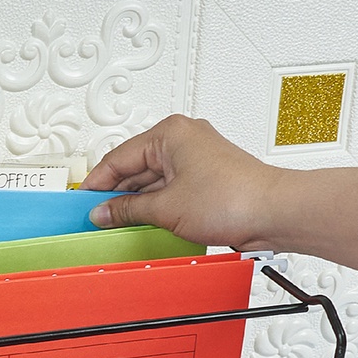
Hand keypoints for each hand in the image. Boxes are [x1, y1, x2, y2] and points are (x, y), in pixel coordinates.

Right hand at [81, 115, 277, 251]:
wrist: (274, 213)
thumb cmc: (233, 198)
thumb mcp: (164, 207)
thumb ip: (126, 209)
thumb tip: (102, 212)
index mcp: (169, 133)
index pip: (118, 158)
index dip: (97, 184)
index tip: (82, 204)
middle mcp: (183, 139)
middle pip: (133, 168)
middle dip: (115, 194)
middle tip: (95, 217)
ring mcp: (195, 159)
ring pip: (150, 180)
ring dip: (134, 203)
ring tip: (117, 223)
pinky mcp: (204, 178)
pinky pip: (167, 189)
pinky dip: (153, 206)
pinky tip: (142, 222)